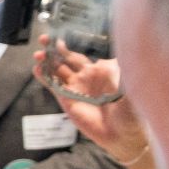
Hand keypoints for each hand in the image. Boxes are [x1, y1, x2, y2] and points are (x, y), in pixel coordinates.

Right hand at [34, 41, 164, 168]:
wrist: (123, 134)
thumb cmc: (131, 109)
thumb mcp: (130, 82)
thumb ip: (123, 65)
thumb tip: (124, 44)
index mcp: (102, 69)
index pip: (84, 51)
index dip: (72, 42)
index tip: (63, 33)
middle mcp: (86, 76)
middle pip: (66, 57)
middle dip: (54, 47)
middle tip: (45, 38)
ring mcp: (75, 87)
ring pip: (56, 69)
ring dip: (46, 60)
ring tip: (39, 53)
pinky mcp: (66, 100)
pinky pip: (52, 85)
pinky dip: (43, 76)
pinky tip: (37, 68)